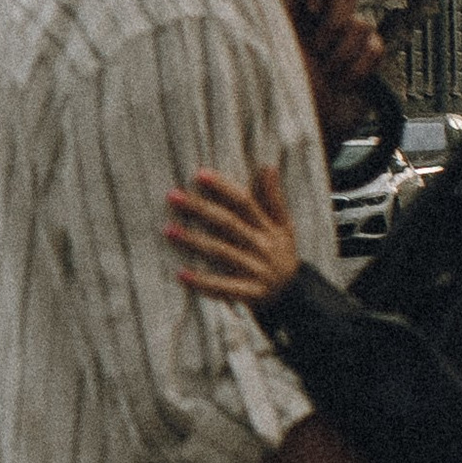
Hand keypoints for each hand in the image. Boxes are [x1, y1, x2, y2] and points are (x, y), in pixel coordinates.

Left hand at [167, 164, 303, 308]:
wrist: (293, 295)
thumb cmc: (281, 253)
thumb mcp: (285, 226)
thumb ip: (274, 198)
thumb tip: (267, 167)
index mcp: (268, 227)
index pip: (244, 202)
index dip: (223, 188)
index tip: (199, 174)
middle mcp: (261, 246)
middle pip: (227, 224)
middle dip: (200, 208)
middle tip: (172, 196)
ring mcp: (255, 270)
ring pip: (221, 252)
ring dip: (194, 241)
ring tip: (168, 230)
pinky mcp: (249, 293)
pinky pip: (222, 287)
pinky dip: (202, 282)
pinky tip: (180, 274)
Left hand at [288, 0, 384, 141]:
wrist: (309, 131)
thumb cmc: (282, 94)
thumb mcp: (275, 46)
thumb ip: (281, 9)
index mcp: (297, 11)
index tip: (313, 7)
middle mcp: (323, 20)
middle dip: (334, 23)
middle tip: (319, 49)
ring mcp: (347, 39)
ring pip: (363, 22)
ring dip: (344, 53)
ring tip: (329, 74)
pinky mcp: (367, 59)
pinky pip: (377, 47)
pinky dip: (360, 67)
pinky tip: (345, 82)